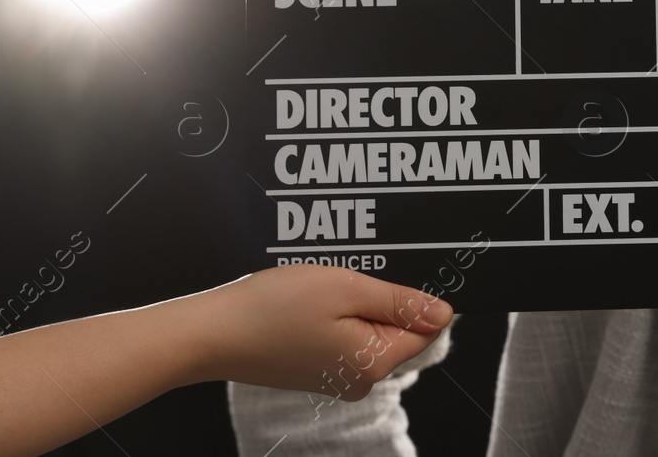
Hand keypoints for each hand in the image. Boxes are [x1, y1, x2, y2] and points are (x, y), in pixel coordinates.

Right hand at [187, 264, 452, 398]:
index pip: (425, 329)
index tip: (384, 277)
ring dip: (354, 304)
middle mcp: (361, 380)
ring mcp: (337, 378)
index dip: (413, 297)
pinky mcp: (317, 371)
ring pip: (369, 330)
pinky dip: (335, 315)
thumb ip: (400, 303)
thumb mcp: (348, 289)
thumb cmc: (275, 308)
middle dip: (379, 298)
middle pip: (397, 330)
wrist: (213, 334)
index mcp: (375, 362)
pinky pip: (345, 337)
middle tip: (343, 280)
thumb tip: (444, 314)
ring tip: (321, 289)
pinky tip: (310, 302)